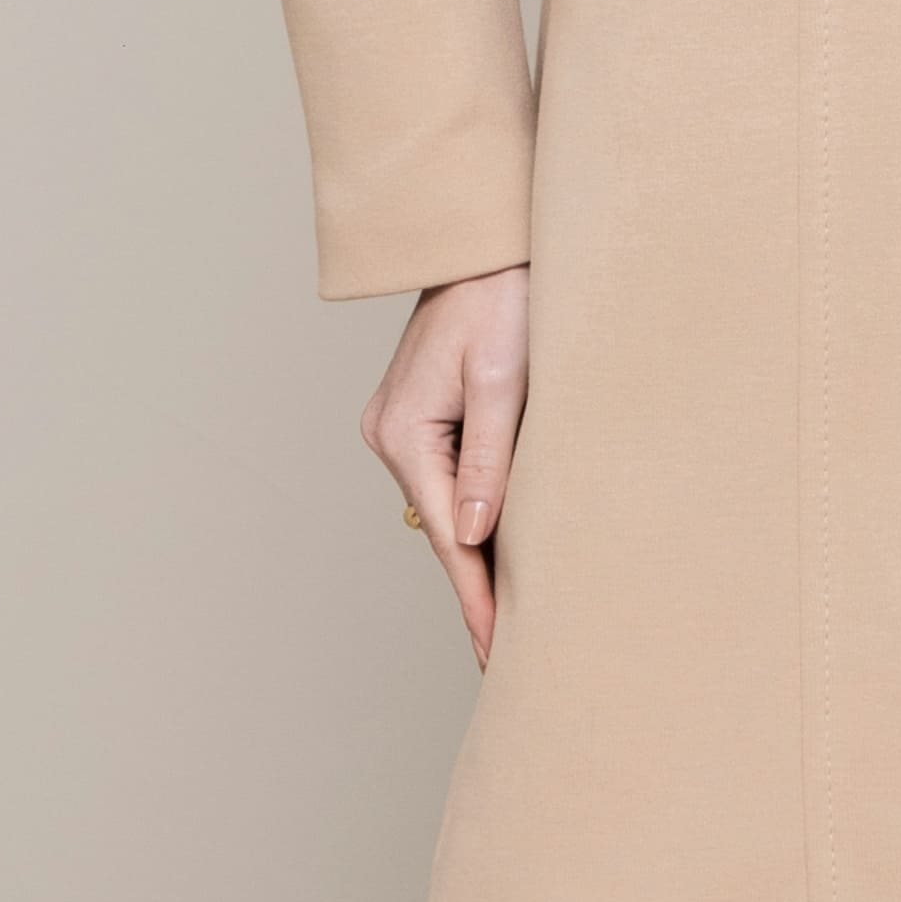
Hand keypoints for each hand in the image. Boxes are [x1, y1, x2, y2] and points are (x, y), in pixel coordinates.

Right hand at [362, 267, 529, 666]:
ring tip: (510, 616)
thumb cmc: (501, 299)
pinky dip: (475, 517)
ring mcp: (401, 428)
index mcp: (403, 433)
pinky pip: (450, 482)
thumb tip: (476, 535)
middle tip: (506, 656)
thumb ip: (491, 459)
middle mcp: (390, 436)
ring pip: (447, 510)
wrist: (485, 244)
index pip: (449, 536)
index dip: (476, 597)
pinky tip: (497, 550)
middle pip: (444, 531)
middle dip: (476, 589)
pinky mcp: (421, 418)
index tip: (495, 651)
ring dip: (478, 556)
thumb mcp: (502, 381)